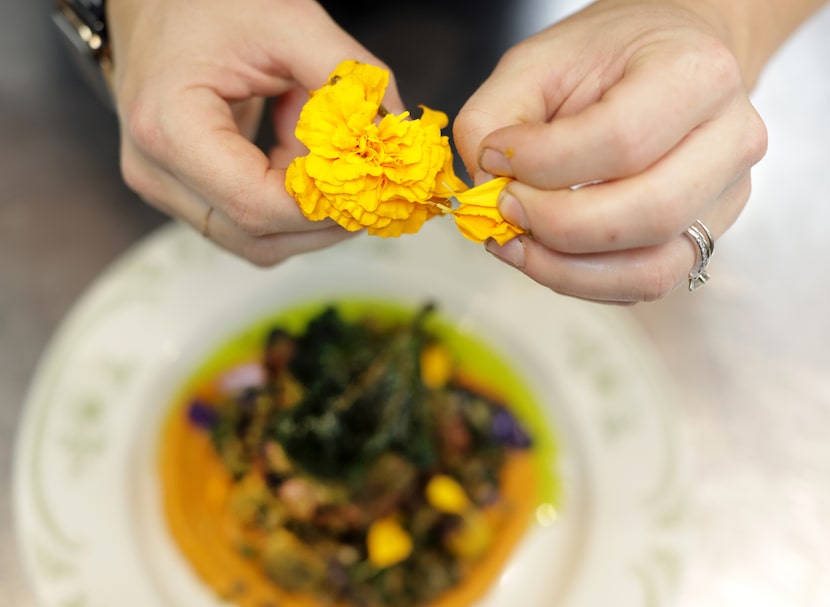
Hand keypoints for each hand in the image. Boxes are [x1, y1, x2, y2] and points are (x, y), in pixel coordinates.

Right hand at [107, 0, 403, 264]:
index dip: (326, 206)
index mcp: (170, 128)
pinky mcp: (184, 194)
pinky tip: (296, 148)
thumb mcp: (288, 22)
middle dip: (326, 216)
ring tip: (322, 146)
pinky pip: (251, 224)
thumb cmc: (209, 2)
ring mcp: (167, 189)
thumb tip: (395, 134)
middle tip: (370, 177)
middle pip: (260, 238)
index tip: (374, 182)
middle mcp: (157, 172)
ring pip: (259, 242)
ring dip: (309, 208)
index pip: (259, 206)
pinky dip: (290, 199)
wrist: (155, 1)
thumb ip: (348, 77)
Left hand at [453, 0, 767, 302]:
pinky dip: (582, 281)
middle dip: (555, 224)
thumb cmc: (608, 57)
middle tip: (504, 208)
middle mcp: (730, 140)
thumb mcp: (536, 62)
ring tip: (516, 242)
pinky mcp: (703, 238)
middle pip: (648, 213)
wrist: (667, 62)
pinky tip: (545, 254)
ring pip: (650, 269)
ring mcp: (724, 198)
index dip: (543, 163)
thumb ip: (494, 116)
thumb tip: (483, 189)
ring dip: (565, 269)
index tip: (495, 158)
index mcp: (698, 73)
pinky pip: (644, 285)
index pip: (620, 139)